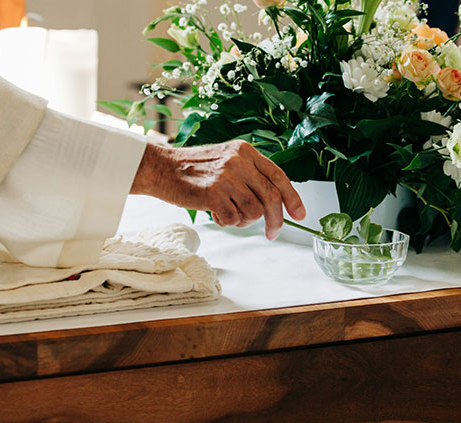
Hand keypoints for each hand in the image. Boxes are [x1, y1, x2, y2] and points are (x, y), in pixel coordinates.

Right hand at [131, 140, 305, 239]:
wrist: (161, 168)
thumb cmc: (193, 169)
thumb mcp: (225, 160)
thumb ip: (248, 174)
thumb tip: (273, 202)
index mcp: (245, 151)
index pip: (278, 176)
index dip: (292, 198)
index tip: (299, 214)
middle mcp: (239, 162)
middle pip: (271, 198)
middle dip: (276, 221)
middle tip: (272, 234)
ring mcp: (226, 177)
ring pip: (254, 212)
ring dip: (244, 221)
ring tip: (229, 214)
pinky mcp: (213, 194)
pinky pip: (233, 219)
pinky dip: (227, 222)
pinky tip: (216, 214)